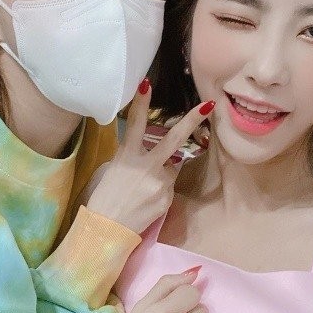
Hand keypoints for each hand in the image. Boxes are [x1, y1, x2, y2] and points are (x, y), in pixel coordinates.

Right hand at [86, 79, 214, 232]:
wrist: (106, 229)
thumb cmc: (103, 198)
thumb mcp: (112, 170)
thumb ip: (131, 158)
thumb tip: (147, 156)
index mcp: (127, 155)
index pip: (134, 123)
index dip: (140, 102)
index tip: (147, 82)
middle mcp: (146, 165)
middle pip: (174, 138)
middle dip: (193, 120)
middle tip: (210, 104)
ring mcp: (159, 182)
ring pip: (171, 168)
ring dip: (162, 173)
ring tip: (141, 190)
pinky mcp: (166, 198)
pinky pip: (168, 188)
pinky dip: (160, 192)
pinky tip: (145, 202)